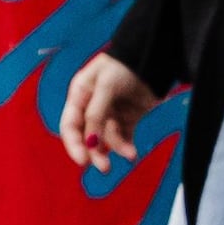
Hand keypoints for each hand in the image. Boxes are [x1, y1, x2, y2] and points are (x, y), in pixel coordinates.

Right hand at [60, 53, 157, 172]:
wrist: (154, 56)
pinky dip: (127, 146)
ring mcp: (110, 114)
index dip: (74, 145)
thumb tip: (91, 142)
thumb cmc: (124, 65)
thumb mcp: (106, 86)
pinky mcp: (128, 119)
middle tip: (105, 168)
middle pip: (87, 137)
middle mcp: (92, 107)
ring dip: (116, 149)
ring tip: (130, 154)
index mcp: (79, 95)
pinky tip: (132, 154)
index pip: (70, 126)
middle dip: (95, 153)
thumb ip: (96, 114)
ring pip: (107, 139)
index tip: (83, 161)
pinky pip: (124, 137)